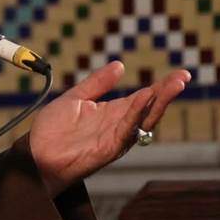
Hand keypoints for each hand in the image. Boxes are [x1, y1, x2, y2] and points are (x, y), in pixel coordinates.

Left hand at [29, 61, 190, 193]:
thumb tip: (119, 65)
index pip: (143, 97)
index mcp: (113, 113)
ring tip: (172, 84)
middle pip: (149, 108)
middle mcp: (118, 126)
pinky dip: (136, 113)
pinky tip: (144, 97)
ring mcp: (115, 138)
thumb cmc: (53, 131)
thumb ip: (97, 83)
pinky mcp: (107, 148)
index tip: (180, 74)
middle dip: (167, 93)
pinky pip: (126, 130)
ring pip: (143, 119)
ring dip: (158, 101)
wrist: (36, 155)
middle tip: (183, 77)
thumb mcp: (76, 98)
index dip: (161, 86)